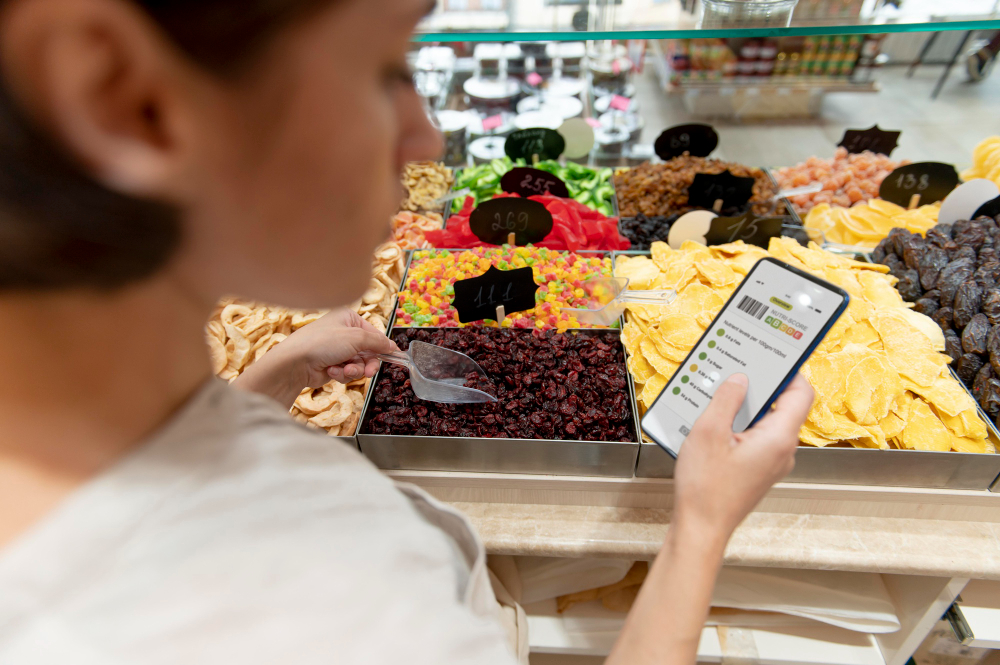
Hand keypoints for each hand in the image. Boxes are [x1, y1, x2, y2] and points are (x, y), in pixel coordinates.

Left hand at [231, 309, 398, 408]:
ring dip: (353, 370)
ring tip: (344, 371)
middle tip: (368, 372)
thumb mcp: (356, 338)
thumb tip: (393, 346)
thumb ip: (377, 342)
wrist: (295, 362)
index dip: (382, 347)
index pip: (374, 333)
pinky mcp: (331, 364)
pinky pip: (347, 372)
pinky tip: (332, 371)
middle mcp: (343, 332)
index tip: (393, 357)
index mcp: (348, 318)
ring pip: (358, 364)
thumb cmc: (323, 343)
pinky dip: (342, 374)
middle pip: (368, 351)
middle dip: (367, 363)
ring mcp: (336, 349)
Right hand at [673, 373, 813, 542]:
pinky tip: (715, 426)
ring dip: (745, 408)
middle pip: (783, 406)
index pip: (801, 393)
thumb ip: (726, 400)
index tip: (772, 357)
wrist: (701, 527)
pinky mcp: (760, 469)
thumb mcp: (709, 433)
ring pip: (767, 422)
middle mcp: (783, 451)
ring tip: (718, 400)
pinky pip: (757, 438)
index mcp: (778, 438)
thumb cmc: (706, 489)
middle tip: (735, 373)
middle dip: (759, 387)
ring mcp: (773, 462)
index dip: (789, 371)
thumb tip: (739, 379)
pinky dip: (740, 426)